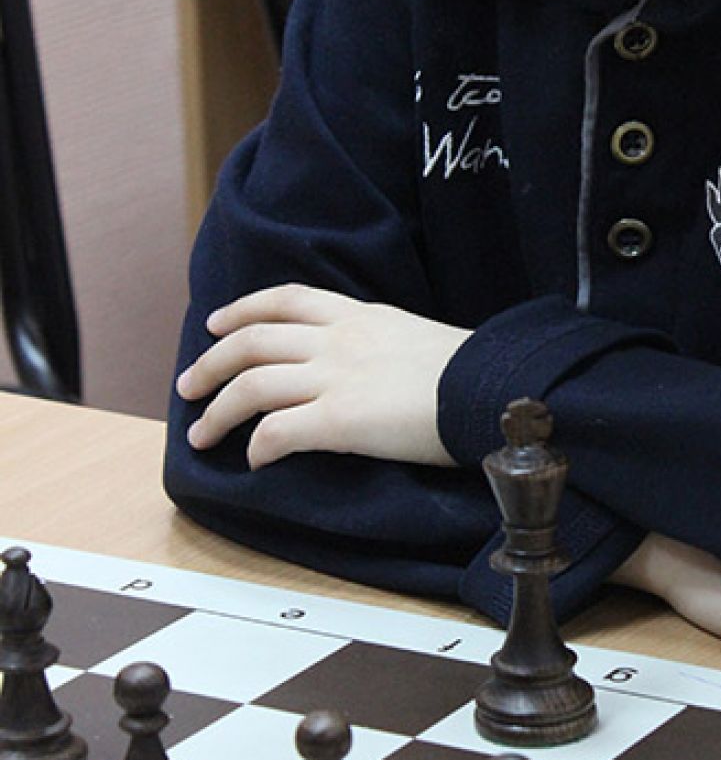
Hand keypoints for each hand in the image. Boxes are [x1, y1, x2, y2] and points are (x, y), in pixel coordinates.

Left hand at [175, 284, 469, 470]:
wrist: (493, 390)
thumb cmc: (471, 373)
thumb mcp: (418, 337)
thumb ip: (382, 344)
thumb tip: (369, 368)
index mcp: (361, 316)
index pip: (289, 299)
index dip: (244, 308)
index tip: (219, 323)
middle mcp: (339, 340)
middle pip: (252, 340)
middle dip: (212, 363)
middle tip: (188, 386)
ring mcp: (335, 378)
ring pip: (251, 385)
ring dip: (217, 411)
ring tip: (201, 434)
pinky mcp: (339, 420)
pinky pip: (277, 431)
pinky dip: (257, 447)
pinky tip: (254, 460)